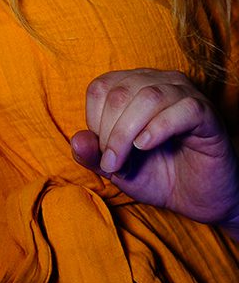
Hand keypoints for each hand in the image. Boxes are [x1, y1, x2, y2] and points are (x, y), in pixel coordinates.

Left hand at [70, 68, 238, 227]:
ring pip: (148, 97)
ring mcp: (184, 95)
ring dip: (126, 133)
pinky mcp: (207, 114)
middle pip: (120, 93)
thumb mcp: (117, 169)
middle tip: (112, 165)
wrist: (197, 199)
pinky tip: (146, 146)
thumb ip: (93, 155)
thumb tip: (76, 141)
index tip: (102, 154)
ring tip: (125, 161)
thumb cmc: (158, 176)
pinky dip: (158, 127)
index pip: (101, 88)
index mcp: (133, 87)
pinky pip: (182, 109)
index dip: (93, 122)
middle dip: (109, 133)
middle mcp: (158, 83)